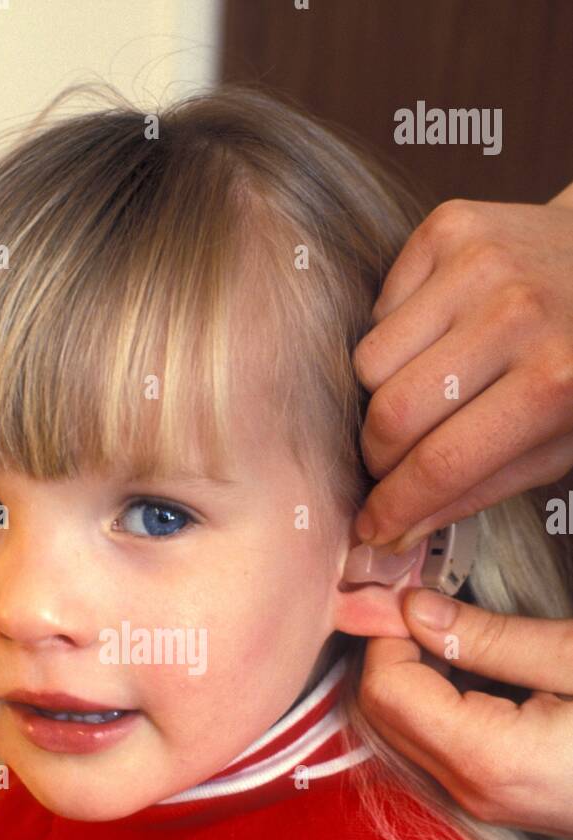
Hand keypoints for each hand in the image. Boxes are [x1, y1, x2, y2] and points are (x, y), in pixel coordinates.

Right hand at [351, 184, 572, 552]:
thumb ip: (477, 490)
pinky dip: (393, 339)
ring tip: (425, 393)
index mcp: (554, 382)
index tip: (371, 527)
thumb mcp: (558, 444)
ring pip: (369, 363)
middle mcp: (514, 315)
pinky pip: (377, 311)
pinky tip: (435, 339)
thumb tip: (395, 530)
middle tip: (393, 464)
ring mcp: (478, 263)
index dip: (394, 506)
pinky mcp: (448, 226)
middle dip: (379, 457)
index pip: (441, 463)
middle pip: (391, 413)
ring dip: (383, 394)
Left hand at [359, 587, 572, 836]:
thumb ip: (489, 637)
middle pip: (382, 713)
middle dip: (393, 650)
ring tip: (451, 624)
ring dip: (412, 673)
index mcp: (486, 759)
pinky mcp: (494, 797)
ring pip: (402, 729)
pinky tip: (473, 664)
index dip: (388, 632)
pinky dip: (435, 699)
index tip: (412, 588)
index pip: (385, 689)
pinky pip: (434, 744)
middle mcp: (469, 791)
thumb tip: (415, 607)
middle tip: (426, 596)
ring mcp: (480, 802)